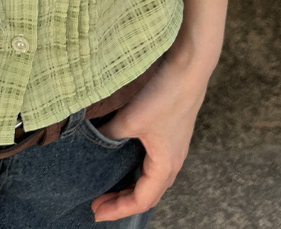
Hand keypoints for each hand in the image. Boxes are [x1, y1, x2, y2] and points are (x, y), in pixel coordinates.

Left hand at [89, 50, 211, 221]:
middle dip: (122, 201)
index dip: (118, 209)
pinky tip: (124, 158)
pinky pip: (154, 162)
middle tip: (98, 203)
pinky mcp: (171, 132)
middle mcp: (173, 161)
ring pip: (151, 178)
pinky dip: (137, 169)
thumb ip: (109, 134)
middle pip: (147, 194)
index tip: (96, 213)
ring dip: (130, 185)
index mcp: (165, 166)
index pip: (141, 200)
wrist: (189, 68)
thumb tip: (92, 140)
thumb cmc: (165, 95)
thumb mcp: (130, 119)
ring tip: (108, 186)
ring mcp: (174, 147)